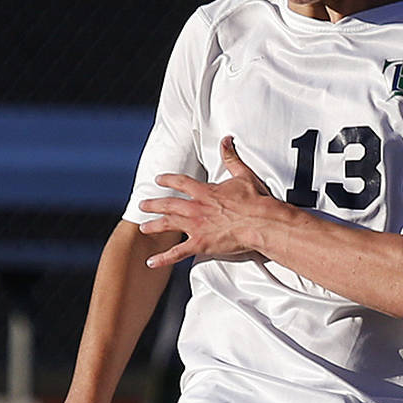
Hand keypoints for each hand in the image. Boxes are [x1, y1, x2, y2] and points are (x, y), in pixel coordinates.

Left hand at [140, 138, 275, 267]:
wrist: (260, 222)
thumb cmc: (255, 200)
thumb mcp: (243, 175)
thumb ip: (231, 158)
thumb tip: (226, 141)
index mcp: (205, 192)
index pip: (181, 183)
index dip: (168, 180)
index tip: (158, 179)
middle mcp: (196, 208)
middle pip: (168, 204)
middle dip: (154, 204)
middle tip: (142, 205)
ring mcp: (196, 226)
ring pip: (168, 225)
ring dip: (154, 226)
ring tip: (143, 227)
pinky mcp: (200, 244)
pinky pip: (177, 252)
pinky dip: (163, 258)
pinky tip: (151, 262)